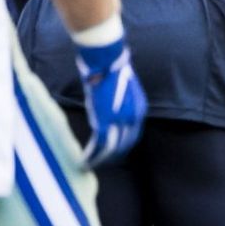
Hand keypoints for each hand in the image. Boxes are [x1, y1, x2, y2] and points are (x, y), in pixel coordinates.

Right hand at [75, 35, 145, 168]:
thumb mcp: (121, 89)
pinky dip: (93, 155)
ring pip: (112, 148)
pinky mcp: (105, 119)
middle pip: (124, 145)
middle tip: (102, 164)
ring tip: (90, 166)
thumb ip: (118, 105)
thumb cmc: (110, 69)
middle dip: (113, 157)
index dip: (123, 147)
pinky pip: (100, 144)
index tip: (114, 154)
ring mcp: (120, 119)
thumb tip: (107, 114)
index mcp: (139, 109)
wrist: (106, 59)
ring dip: (101, 160)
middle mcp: (133, 117)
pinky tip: (85, 161)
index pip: (133, 135)